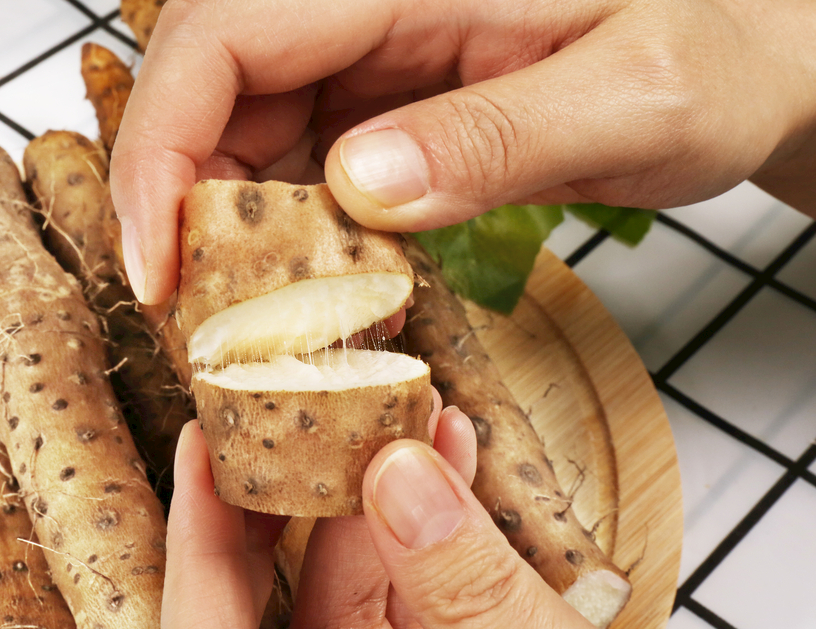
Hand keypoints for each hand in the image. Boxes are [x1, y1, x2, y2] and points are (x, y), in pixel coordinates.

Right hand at [111, 0, 815, 304]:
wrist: (747, 56)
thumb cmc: (718, 49)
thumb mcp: (631, 96)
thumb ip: (497, 136)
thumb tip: (358, 186)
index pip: (224, 37)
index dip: (163, 150)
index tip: (155, 266)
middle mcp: (369, 3)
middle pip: (213, 91)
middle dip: (188, 209)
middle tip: (205, 321)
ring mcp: (373, 53)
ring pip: (246, 134)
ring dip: (238, 233)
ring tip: (267, 322)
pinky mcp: (387, 100)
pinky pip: (302, 164)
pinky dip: (294, 236)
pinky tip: (325, 291)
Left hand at [155, 407, 661, 628]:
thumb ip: (474, 599)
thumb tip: (398, 482)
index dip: (196, 557)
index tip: (197, 454)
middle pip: (284, 621)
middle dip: (292, 510)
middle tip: (294, 419)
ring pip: (359, 605)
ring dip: (385, 506)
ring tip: (410, 423)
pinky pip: (419, 616)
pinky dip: (435, 544)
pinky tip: (452, 473)